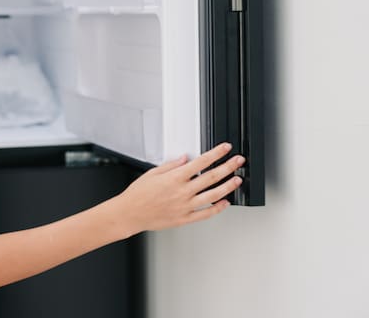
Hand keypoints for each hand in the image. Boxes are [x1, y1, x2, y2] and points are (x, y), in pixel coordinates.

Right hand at [115, 142, 244, 236]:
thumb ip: (171, 165)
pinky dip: (217, 208)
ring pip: (213, 195)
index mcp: (175, 178)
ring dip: (227, 187)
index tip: (225, 149)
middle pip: (211, 177)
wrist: (130, 213)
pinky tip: (225, 203)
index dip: (216, 154)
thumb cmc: (138, 194)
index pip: (201, 162)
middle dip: (228, 167)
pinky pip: (205, 214)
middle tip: (238, 161)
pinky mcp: (184, 218)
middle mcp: (182, 191)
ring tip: (237, 180)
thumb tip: (185, 159)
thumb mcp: (152, 173)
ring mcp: (185, 206)